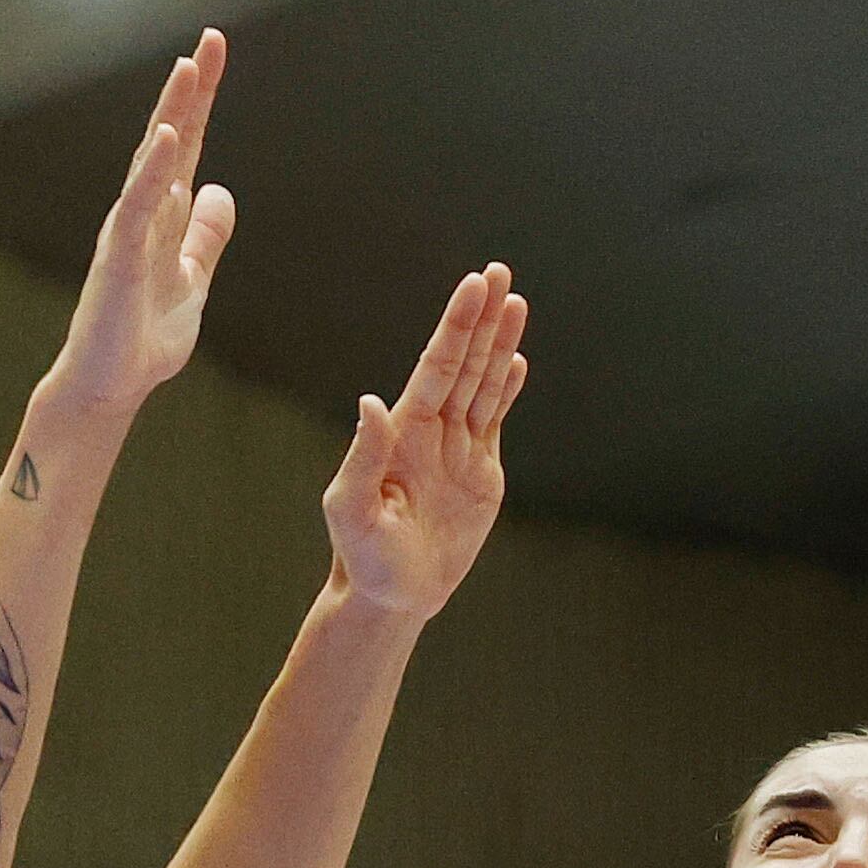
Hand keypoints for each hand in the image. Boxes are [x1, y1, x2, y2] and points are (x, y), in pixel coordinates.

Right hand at [48, 30, 237, 410]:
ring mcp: (127, 231)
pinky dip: (153, 171)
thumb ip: (205, 236)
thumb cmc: (142, 337)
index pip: (189, 147)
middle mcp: (142, 212)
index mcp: (162, 215)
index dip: (203, 101)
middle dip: (191, 91)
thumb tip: (221, 191)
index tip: (215, 52)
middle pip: (172, 139)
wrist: (110, 386)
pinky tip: (169, 139)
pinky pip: (137, 206)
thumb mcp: (193, 280)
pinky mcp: (118, 258)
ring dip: (172, 114)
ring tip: (188, 70)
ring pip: (152, 162)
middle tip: (211, 39)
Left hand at [322, 264, 528, 616]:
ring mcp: (457, 450)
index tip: (475, 287)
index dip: (458, 327)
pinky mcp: (478, 473)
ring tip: (516, 302)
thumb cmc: (363, 557)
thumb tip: (371, 401)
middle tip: (499, 271)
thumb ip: (363, 456)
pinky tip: (515, 361)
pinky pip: (494, 420)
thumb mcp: (352, 509)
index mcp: (404, 432)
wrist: (391, 596)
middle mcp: (432, 431)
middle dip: (481, 319)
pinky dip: (505, 390)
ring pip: (483, 385)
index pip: (438, 367)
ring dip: (499, 344)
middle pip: (464, 364)